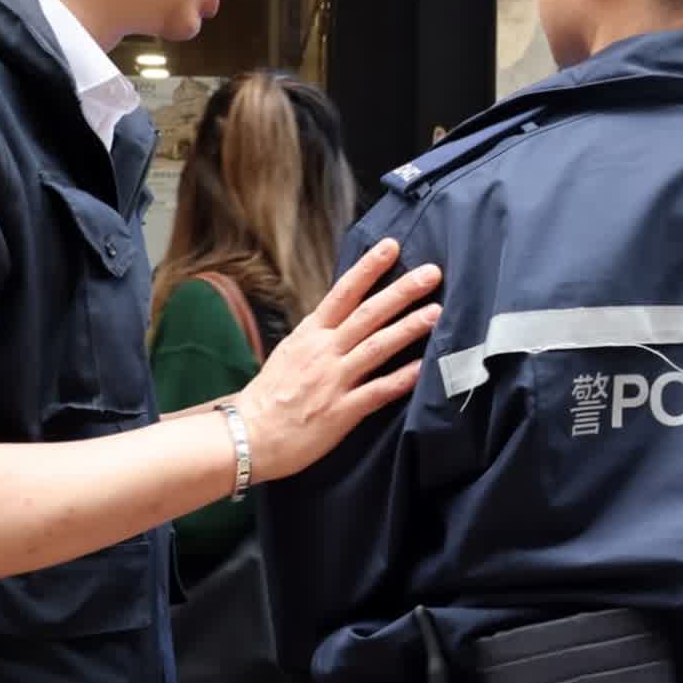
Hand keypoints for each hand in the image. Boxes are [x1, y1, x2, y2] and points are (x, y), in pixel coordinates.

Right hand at [233, 238, 442, 481]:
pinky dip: (401, 379)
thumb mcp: (291, 352)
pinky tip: (423, 368)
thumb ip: (321, 334)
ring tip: (436, 312)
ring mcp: (333, 380)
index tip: (392, 246)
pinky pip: (377, 391)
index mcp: (310, 334)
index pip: (343, 293)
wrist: (246, 436)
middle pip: (368, 314)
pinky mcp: (340, 412)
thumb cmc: (269, 396)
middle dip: (401, 291)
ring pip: (376, 347)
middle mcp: (323, 351)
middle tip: (431, 272)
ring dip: (408, 328)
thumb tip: (347, 314)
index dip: (368, 268)